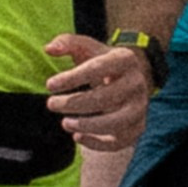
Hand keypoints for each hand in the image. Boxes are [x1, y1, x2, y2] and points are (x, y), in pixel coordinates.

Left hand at [43, 31, 152, 153]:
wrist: (133, 77)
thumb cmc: (103, 62)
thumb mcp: (88, 48)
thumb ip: (67, 43)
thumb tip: (48, 49)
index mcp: (125, 59)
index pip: (98, 68)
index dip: (72, 78)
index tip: (49, 85)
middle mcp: (137, 83)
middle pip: (105, 98)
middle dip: (74, 103)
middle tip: (51, 104)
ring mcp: (139, 107)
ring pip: (115, 122)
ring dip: (87, 125)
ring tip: (64, 123)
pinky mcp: (137, 127)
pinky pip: (118, 141)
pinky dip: (97, 143)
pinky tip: (76, 136)